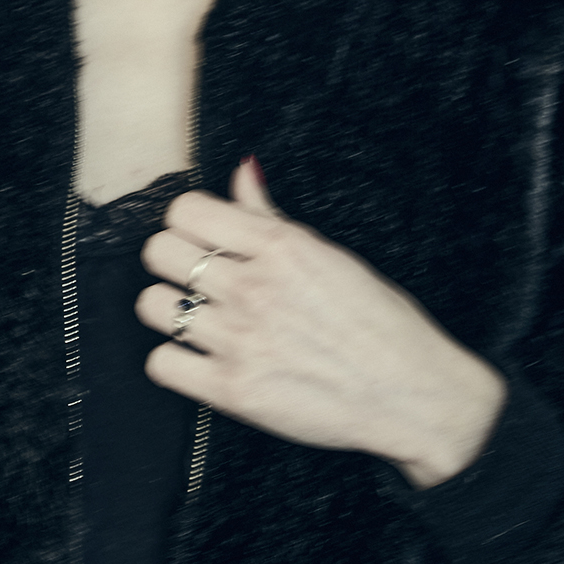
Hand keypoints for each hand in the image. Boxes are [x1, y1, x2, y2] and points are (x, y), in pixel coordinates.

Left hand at [137, 157, 506, 487]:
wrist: (411, 394)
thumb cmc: (376, 321)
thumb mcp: (327, 253)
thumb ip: (270, 215)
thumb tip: (242, 169)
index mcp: (280, 247)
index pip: (184, 210)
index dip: (185, 222)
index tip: (200, 237)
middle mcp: (255, 288)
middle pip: (158, 252)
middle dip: (171, 261)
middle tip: (193, 277)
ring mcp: (241, 340)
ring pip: (152, 306)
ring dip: (168, 310)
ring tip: (195, 317)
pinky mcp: (234, 391)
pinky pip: (160, 365)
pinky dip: (174, 362)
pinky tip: (198, 358)